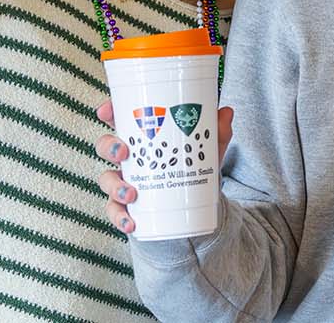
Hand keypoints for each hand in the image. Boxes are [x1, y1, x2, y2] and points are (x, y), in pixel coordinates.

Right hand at [95, 99, 233, 233]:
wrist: (196, 207)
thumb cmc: (193, 168)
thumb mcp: (207, 150)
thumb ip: (216, 133)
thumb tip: (227, 112)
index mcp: (143, 137)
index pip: (120, 120)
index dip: (108, 112)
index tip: (106, 111)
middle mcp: (129, 158)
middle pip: (106, 147)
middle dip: (109, 147)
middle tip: (123, 152)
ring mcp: (125, 182)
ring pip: (106, 180)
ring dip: (114, 186)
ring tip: (131, 194)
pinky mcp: (127, 206)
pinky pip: (115, 211)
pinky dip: (120, 217)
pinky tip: (131, 223)